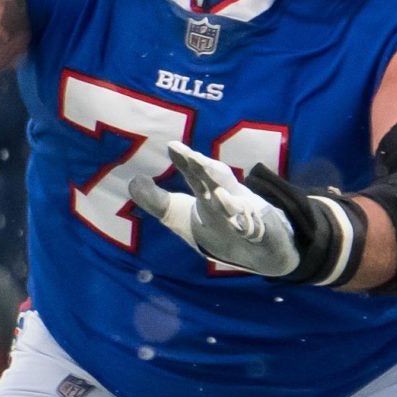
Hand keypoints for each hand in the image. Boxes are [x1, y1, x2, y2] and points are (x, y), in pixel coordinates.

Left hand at [130, 140, 333, 279]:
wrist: (259, 250)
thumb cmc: (216, 226)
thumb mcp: (181, 215)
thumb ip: (157, 200)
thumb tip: (133, 180)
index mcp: (208, 193)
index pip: (195, 175)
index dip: (185, 161)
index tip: (171, 146)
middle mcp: (229, 200)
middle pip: (217, 184)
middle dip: (207, 171)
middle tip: (193, 158)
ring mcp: (248, 216)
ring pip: (238, 207)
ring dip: (229, 202)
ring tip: (217, 194)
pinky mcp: (264, 234)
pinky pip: (257, 231)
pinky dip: (252, 228)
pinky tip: (245, 226)